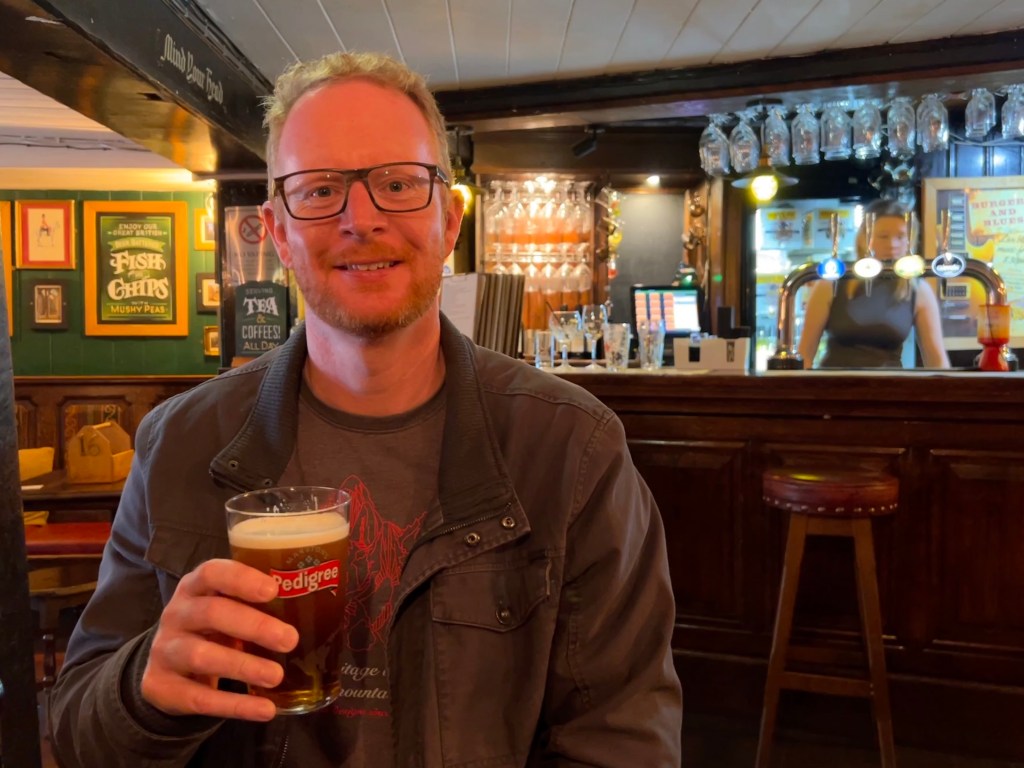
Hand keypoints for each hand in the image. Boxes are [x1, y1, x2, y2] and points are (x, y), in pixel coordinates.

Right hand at [140, 558, 298, 720]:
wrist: (166, 669)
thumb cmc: (212, 629)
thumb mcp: (226, 609)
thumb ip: (256, 604)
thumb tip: (317, 604)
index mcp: (195, 587)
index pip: (212, 573)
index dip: (241, 579)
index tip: (273, 590)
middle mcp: (176, 614)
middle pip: (211, 613)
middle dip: (253, 626)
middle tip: (289, 639)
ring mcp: (165, 650)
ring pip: (201, 656)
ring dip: (243, 666)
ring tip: (276, 676)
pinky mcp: (162, 687)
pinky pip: (199, 698)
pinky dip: (235, 706)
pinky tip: (265, 709)